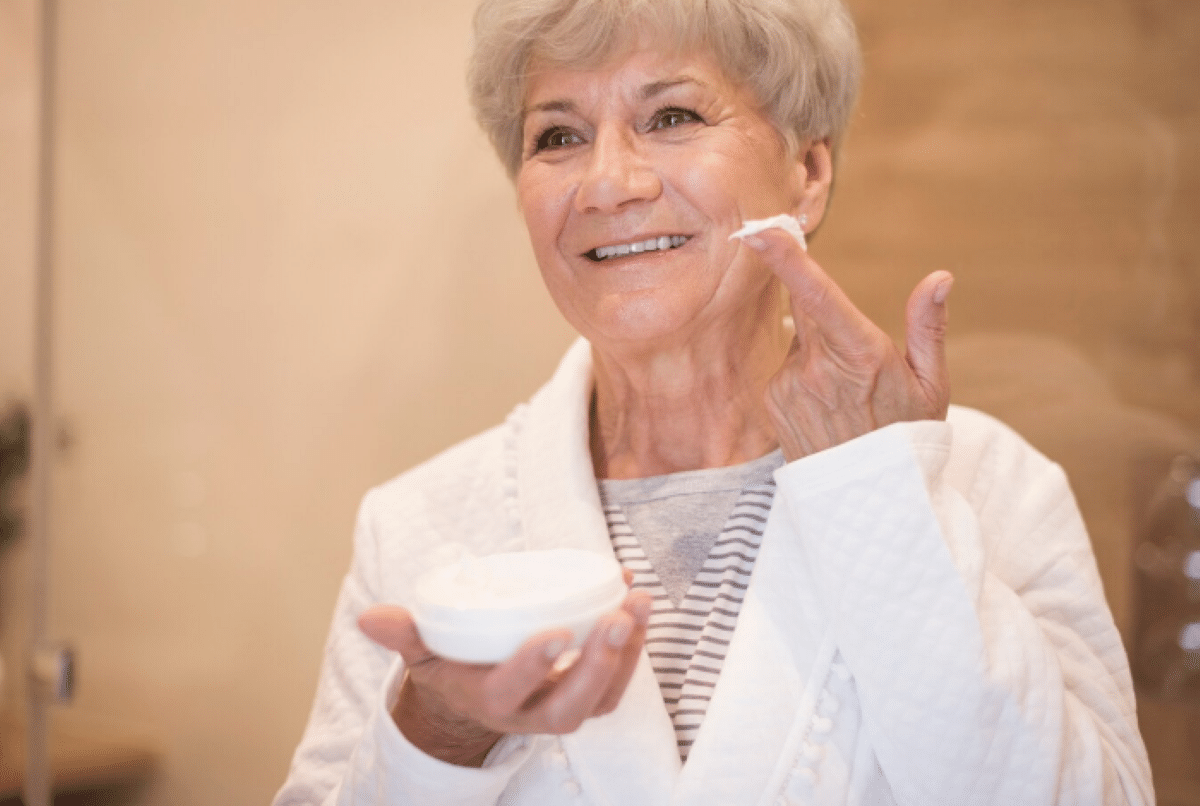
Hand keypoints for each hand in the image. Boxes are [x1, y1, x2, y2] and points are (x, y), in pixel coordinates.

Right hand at [357, 582, 651, 766]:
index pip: (509, 691)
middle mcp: (529, 714)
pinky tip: (637, 604)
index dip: (532, 666)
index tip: (556, 632)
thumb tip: (369, 618)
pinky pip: (618, 683)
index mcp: (487, 700)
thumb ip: (404, 634)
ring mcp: (563, 709)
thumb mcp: (424, 651)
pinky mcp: (589, 698)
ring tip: (638, 603)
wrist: (477, 696)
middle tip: (618, 618)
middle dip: (597, 665)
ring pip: (603, 698)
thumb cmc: (453, 665)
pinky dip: (634, 646)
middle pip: (569, 707)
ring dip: (627, 653)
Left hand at [743, 227, 951, 460]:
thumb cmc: (907, 439)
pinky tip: (827, 406)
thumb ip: (928, 326)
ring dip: (820, 352)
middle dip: (824, 308)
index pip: (816, 297)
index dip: (785, 260)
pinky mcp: (773, 399)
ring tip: (848, 396)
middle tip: (854, 351)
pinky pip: (789, 367)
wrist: (867, 501)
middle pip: (807, 308)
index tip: (759, 231)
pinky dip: (806, 374)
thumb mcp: (932, 385)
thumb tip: (939, 278)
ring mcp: (789, 386)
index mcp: (860, 356)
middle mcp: (817, 369)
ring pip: (801, 341)